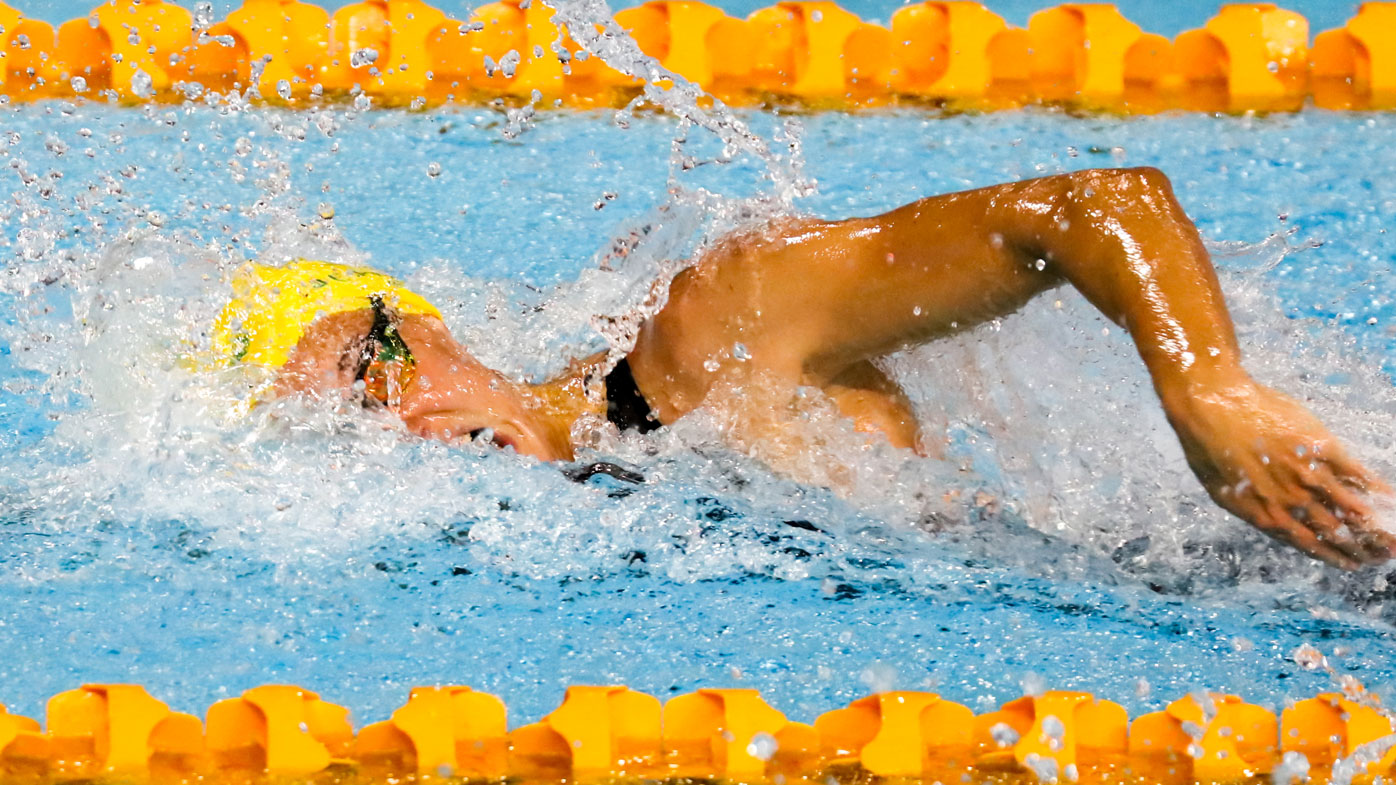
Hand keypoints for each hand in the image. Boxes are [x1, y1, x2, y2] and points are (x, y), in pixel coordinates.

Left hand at [1163, 377, 1394, 568]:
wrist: (1210, 404)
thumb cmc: (1208, 446)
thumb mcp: (1223, 490)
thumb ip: (1253, 508)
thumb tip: (1272, 523)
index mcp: (1264, 514)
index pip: (1309, 545)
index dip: (1335, 556)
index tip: (1354, 564)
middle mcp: (1290, 500)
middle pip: (1336, 532)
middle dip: (1363, 547)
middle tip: (1384, 556)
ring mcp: (1307, 474)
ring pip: (1351, 508)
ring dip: (1376, 525)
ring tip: (1393, 538)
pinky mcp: (1320, 447)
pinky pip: (1355, 474)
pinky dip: (1376, 489)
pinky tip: (1390, 498)